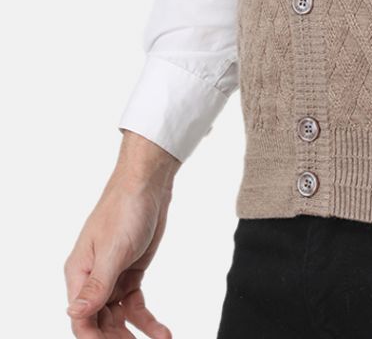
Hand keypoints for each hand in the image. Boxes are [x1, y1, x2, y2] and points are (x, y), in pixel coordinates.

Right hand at [64, 132, 177, 336]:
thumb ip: (96, 285)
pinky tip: (161, 332)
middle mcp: (92, 279)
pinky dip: (147, 321)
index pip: (81, 318)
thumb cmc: (125, 208)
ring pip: (117, 318)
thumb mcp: (113, 249)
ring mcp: (112, 277)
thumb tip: (74, 315)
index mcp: (79, 273)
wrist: (148, 183)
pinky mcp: (131, 273)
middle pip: (99, 322)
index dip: (94, 338)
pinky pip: (135, 305)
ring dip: (134, 334)